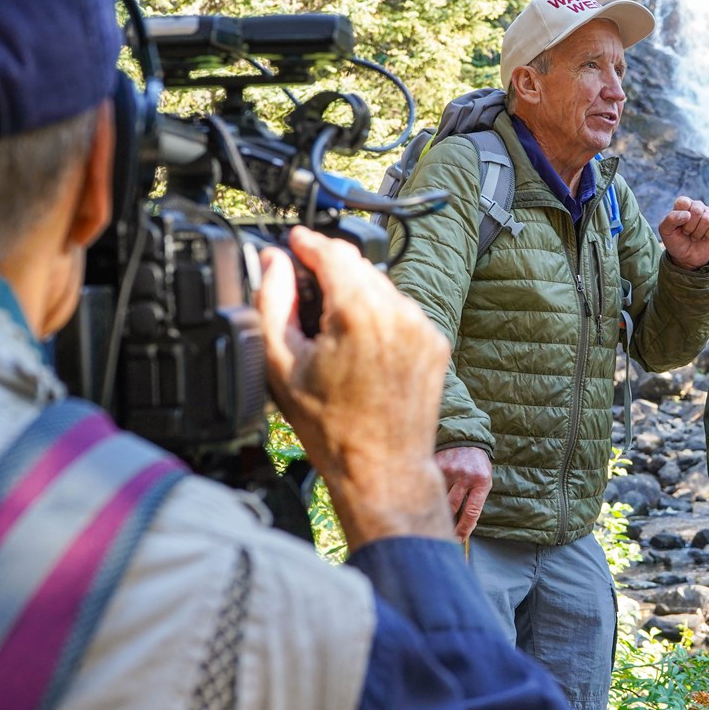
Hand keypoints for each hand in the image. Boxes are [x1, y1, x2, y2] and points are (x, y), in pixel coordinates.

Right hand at [257, 226, 453, 546]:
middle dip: (331, 269)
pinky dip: (380, 317)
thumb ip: (273, 302)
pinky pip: (402, 312)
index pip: (333, 252)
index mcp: (359, 313)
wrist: (382, 467)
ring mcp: (422, 327)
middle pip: (360, 266)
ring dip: (357, 294)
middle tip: (304, 286)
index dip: (308, 242)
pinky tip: (361, 346)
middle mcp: (398, 312)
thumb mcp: (281, 364)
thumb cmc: (332, 428)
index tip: (295, 241)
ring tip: (332, 328)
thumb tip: (273, 263)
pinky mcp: (435, 342)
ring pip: (383, 288)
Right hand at [436, 446, 492, 541]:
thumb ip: (475, 500)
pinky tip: (424, 500)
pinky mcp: (437, 464)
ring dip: (435, 511)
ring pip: (438, 498)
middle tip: (443, 535)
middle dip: (447, 524)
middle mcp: (466, 475)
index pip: (472, 511)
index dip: (464, 529)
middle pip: (452, 507)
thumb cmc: (477, 466)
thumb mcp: (484, 481)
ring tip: (430, 521)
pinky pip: (430, 485)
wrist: (468, 438)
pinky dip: (427, 494)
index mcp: (482, 481)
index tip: (458, 539)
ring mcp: (450, 469)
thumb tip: (465, 527)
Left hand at [658, 196, 708, 270]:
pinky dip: (708, 235)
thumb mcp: (666, 231)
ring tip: (694, 236)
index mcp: (683, 205)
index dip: (681, 216)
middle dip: (690, 227)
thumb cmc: (676, 241)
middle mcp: (697, 206)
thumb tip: (688, 214)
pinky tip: (704, 237)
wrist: (687, 257)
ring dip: (698, 233)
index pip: (683, 202)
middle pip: (696, 210)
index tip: (678, 226)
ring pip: (706, 219)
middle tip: (687, 233)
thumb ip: (671, 219)